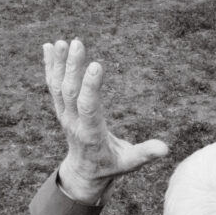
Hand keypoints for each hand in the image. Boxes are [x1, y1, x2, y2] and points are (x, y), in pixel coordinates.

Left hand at [43, 39, 169, 201]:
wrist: (84, 172)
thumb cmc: (111, 166)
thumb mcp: (129, 163)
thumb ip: (145, 154)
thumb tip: (166, 149)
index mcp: (90, 134)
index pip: (88, 107)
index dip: (90, 87)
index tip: (96, 65)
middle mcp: (73, 122)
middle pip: (69, 92)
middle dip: (72, 67)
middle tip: (77, 43)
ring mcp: (64, 114)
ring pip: (58, 86)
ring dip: (59, 63)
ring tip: (63, 42)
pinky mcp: (61, 108)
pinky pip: (52, 85)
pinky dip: (50, 66)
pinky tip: (49, 46)